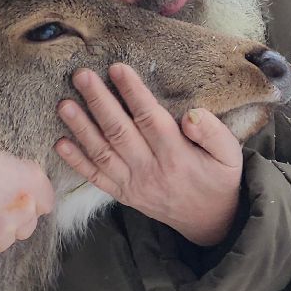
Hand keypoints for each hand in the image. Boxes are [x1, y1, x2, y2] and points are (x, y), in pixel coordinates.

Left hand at [56, 64, 243, 247]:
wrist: (210, 221)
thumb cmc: (218, 179)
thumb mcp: (230, 155)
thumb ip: (213, 133)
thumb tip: (191, 114)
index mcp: (177, 156)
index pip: (150, 119)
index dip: (132, 93)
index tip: (117, 69)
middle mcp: (151, 170)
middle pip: (119, 132)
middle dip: (99, 102)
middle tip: (81, 76)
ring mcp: (133, 184)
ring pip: (102, 153)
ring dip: (81, 128)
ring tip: (65, 104)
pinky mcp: (123, 194)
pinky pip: (96, 178)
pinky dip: (77, 162)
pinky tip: (60, 143)